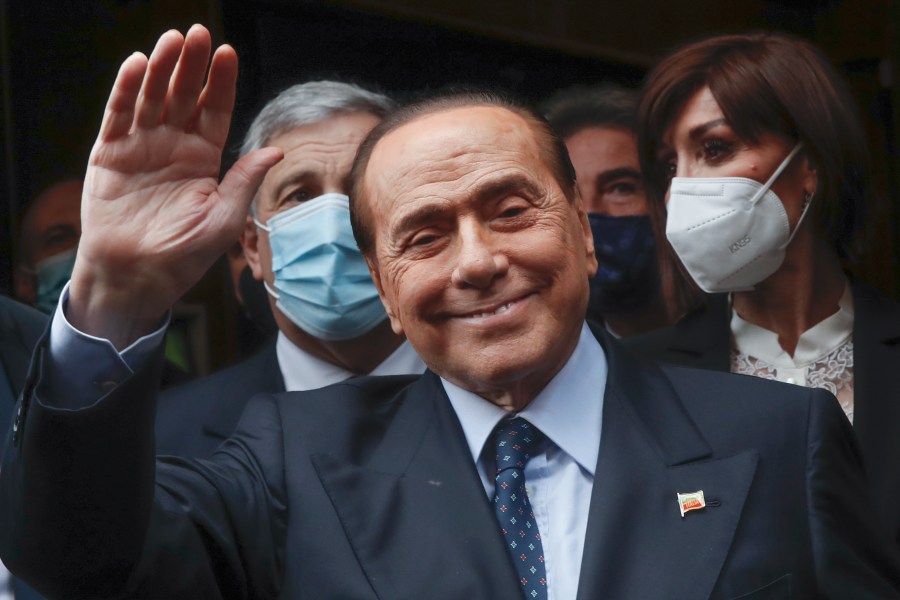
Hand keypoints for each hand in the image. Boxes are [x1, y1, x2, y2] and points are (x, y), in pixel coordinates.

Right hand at [68, 25, 282, 347]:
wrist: (138, 276)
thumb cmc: (185, 254)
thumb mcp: (224, 219)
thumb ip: (245, 181)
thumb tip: (277, 150)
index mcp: (203, 158)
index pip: (215, 111)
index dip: (221, 83)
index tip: (228, 54)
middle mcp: (173, 146)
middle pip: (184, 96)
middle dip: (191, 65)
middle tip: (198, 34)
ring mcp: (141, 147)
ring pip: (152, 98)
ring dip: (161, 69)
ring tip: (171, 41)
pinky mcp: (110, 154)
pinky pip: (119, 116)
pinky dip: (127, 90)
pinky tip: (138, 66)